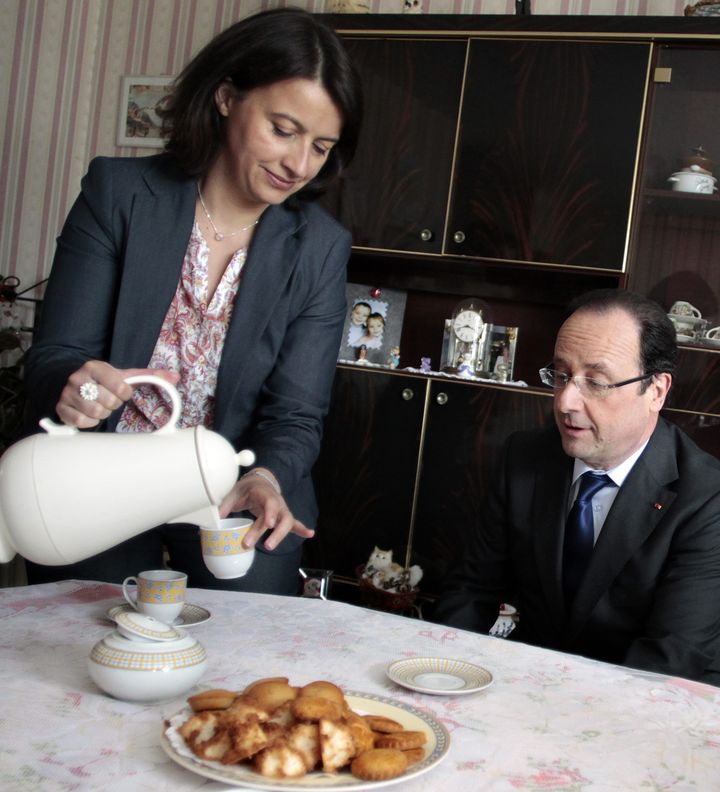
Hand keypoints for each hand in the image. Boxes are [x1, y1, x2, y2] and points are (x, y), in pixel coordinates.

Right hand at [56, 361, 179, 428]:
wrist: (73, 382)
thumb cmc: (104, 380)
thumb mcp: (124, 374)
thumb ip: (150, 375)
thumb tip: (175, 377)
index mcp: (94, 367)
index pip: (120, 386)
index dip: (125, 393)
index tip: (122, 391)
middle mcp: (78, 378)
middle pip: (108, 402)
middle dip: (113, 403)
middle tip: (109, 399)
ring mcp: (67, 394)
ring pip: (95, 412)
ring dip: (103, 413)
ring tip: (100, 405)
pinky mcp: (61, 408)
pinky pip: (82, 422)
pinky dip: (91, 422)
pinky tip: (90, 414)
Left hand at [219, 469, 314, 551]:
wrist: (259, 480)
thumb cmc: (247, 487)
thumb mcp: (234, 492)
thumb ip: (225, 505)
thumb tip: (213, 520)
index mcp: (264, 493)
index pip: (271, 502)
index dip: (271, 513)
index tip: (269, 524)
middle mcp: (276, 501)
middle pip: (281, 516)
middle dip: (275, 532)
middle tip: (265, 546)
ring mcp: (281, 509)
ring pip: (287, 522)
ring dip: (281, 535)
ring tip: (271, 545)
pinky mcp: (283, 516)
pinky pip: (294, 523)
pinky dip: (301, 529)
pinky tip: (309, 534)